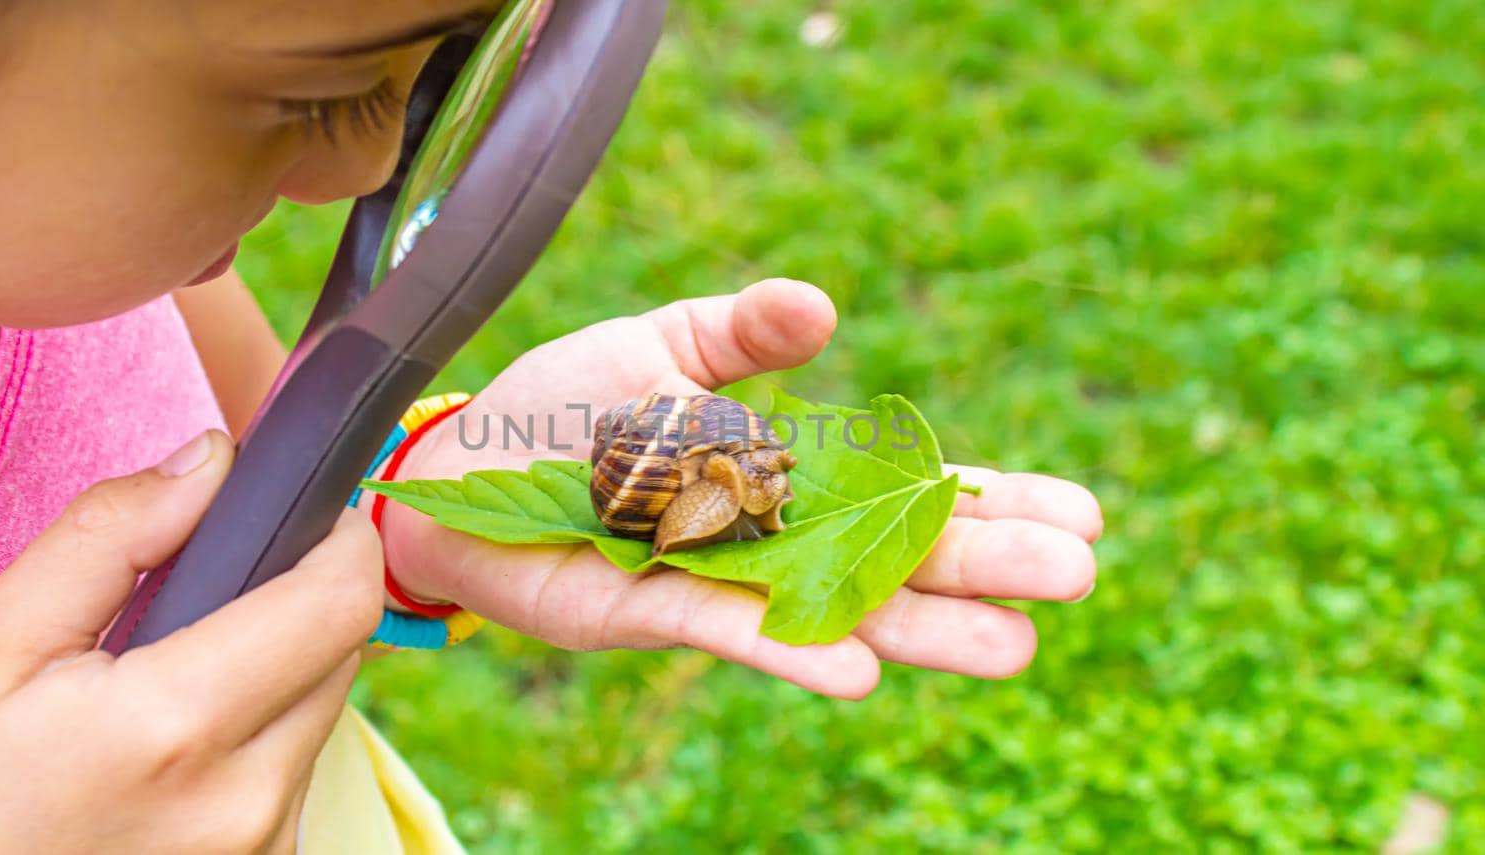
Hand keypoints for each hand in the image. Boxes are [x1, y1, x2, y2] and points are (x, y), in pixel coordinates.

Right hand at [0, 431, 384, 853]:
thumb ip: (109, 537)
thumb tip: (213, 460)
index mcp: (176, 725)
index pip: (339, 602)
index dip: (341, 539)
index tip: (310, 512)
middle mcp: (244, 797)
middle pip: (341, 650)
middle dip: (297, 600)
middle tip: (212, 597)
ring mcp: (265, 846)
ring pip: (323, 711)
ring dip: (278, 674)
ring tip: (176, 689)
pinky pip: (299, 772)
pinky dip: (261, 741)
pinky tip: (181, 754)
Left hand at [384, 279, 1101, 698]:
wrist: (461, 463)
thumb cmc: (565, 406)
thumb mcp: (664, 345)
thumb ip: (744, 335)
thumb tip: (826, 306)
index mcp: (788, 471)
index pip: (907, 492)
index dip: (985, 502)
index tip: (1081, 511)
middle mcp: (771, 536)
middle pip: (895, 557)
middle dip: (982, 565)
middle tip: (1076, 575)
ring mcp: (721, 579)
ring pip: (837, 611)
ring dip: (920, 628)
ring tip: (1010, 647)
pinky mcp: (655, 610)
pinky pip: (736, 633)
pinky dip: (796, 654)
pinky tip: (863, 672)